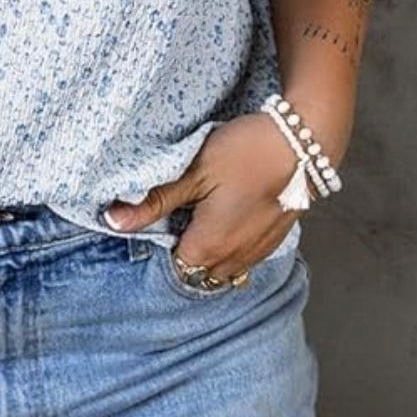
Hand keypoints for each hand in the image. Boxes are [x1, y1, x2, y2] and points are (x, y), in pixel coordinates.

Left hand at [103, 113, 313, 282]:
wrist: (304, 143)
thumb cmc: (245, 153)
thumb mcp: (192, 172)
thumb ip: (154, 201)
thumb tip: (113, 222)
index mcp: (209, 247)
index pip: (175, 266)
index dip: (164, 244)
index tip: (163, 218)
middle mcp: (235, 259)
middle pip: (199, 272)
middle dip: (186, 253)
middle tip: (182, 216)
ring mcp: (258, 251)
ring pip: (224, 268)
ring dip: (211, 252)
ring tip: (206, 215)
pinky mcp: (275, 238)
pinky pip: (246, 257)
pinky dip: (233, 245)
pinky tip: (231, 216)